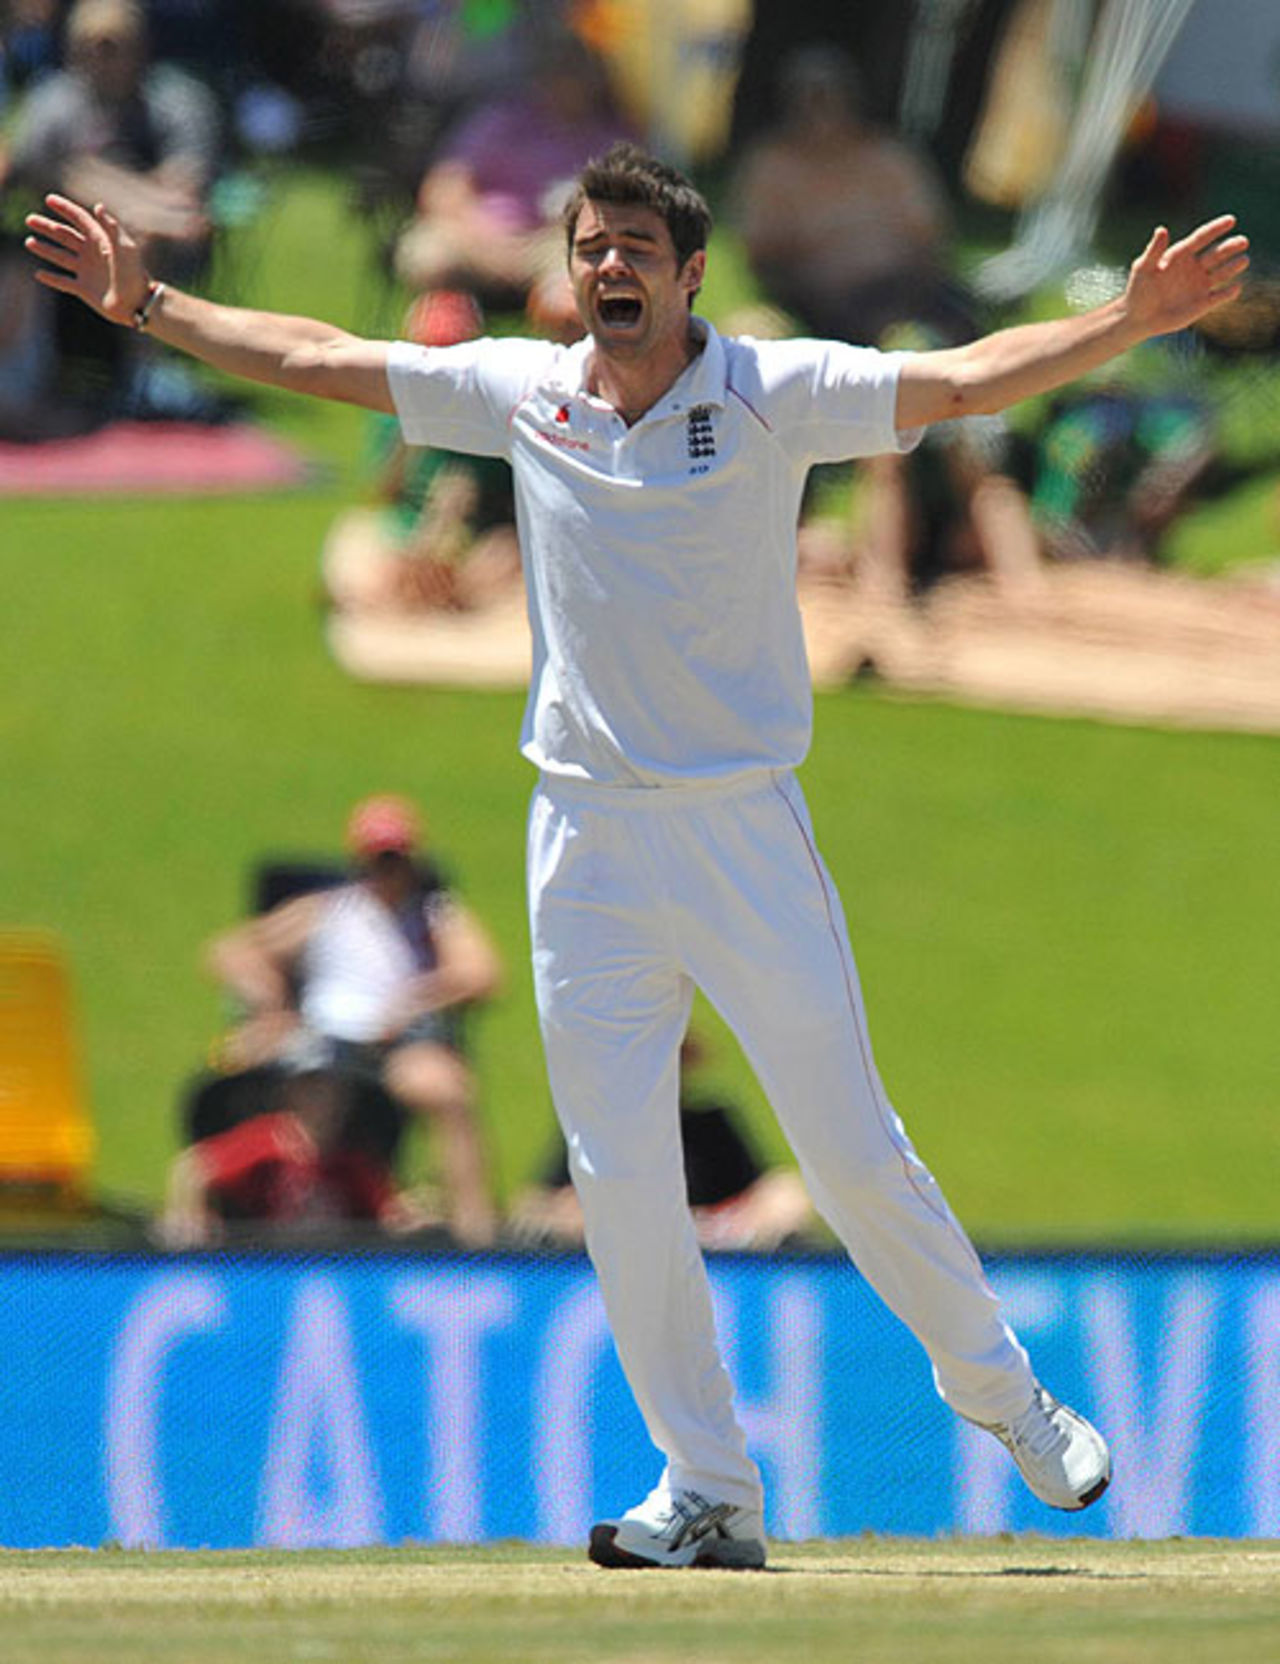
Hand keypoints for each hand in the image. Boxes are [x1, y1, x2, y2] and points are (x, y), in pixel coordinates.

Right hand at [24, 193, 150, 325]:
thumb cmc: (134, 274)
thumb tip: (98, 206)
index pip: (80, 219)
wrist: (137, 304)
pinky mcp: (84, 289)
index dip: (65, 208)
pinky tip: (39, 274)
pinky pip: (63, 282)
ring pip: (61, 257)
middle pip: (65, 236)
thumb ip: (112, 227)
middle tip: (30, 219)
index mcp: (100, 240)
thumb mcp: (125, 248)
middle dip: (47, 227)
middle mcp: (91, 254)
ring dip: (45, 249)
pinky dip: (51, 278)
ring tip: (29, 242)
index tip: (49, 199)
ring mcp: (87, 271)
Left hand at [1123, 215, 1249, 340]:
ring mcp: (1200, 285)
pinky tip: (1236, 288)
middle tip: (1243, 241)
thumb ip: (1154, 250)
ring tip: (1244, 260)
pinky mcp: (1202, 303)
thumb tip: (1162, 229)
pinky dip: (1228, 293)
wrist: (1138, 317)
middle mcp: (1194, 267)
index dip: (1216, 228)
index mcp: (1181, 255)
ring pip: (1222, 273)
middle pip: (1216, 254)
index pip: (1202, 238)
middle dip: (1230, 247)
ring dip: (1233, 267)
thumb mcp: (1143, 268)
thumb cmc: (1137, 290)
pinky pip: (1219, 297)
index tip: (1231, 220)